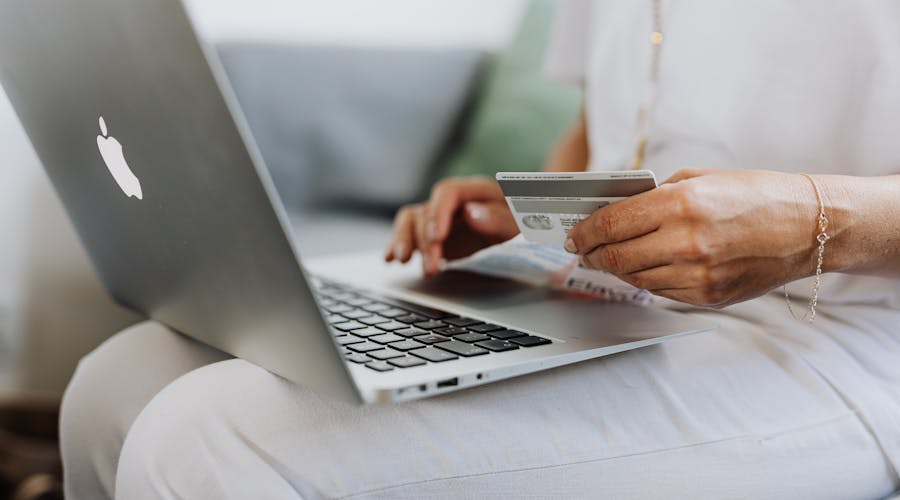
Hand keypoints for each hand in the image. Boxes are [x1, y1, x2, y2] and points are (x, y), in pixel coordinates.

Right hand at [385, 176, 519, 275]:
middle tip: (432, 268)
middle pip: (426, 211)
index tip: (437, 237)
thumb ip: (499, 219)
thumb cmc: (523, 226)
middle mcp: (452, 201)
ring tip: (402, 261)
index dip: (438, 213)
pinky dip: (397, 245)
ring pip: (411, 221)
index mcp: (475, 190)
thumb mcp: (520, 224)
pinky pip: (408, 234)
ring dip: (404, 241)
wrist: (524, 234)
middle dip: (425, 241)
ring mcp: (439, 217)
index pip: (447, 192)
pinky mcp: (432, 234)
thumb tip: (471, 213)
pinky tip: (390, 259)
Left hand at [565, 168, 821, 307]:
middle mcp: (687, 243)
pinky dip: (646, 279)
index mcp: (682, 204)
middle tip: (582, 250)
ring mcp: (699, 275)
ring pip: (634, 278)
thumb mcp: (700, 178)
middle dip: (591, 254)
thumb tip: (613, 210)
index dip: (584, 231)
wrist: (808, 226)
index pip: (612, 224)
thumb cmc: (755, 194)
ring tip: (608, 257)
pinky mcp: (709, 297)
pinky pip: (661, 291)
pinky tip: (644, 267)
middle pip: (615, 256)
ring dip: (616, 268)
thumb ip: (655, 195)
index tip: (573, 234)